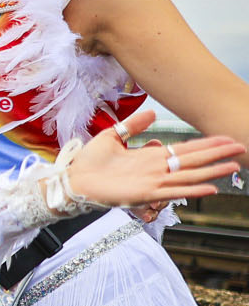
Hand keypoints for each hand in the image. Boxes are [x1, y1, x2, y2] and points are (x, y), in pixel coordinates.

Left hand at [68, 112, 242, 208]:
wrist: (72, 179)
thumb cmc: (90, 162)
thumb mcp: (113, 137)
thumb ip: (133, 125)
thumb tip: (152, 113)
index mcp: (151, 157)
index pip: (185, 149)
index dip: (206, 144)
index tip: (225, 138)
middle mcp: (156, 169)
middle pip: (194, 160)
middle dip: (217, 154)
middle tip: (241, 148)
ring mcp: (152, 182)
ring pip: (189, 175)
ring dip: (212, 171)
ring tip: (234, 166)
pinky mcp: (144, 193)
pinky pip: (173, 190)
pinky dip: (192, 189)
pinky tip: (210, 187)